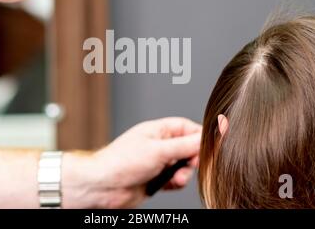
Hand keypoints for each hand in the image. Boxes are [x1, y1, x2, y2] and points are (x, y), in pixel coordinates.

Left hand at [62, 118, 201, 208]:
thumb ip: (186, 145)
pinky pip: (175, 179)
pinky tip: (169, 184)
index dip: (200, 137)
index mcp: (158, 130)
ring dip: (184, 173)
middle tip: (190, 164)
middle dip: (192, 159)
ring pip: (183, 166)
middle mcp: (159, 144)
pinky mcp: (155, 178)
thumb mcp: (159, 150)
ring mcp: (157, 162)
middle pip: (188, 148)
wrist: (103, 186)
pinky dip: (176, 182)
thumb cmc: (121, 161)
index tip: (211, 147)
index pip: (187, 128)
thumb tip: (208, 136)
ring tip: (176, 178)